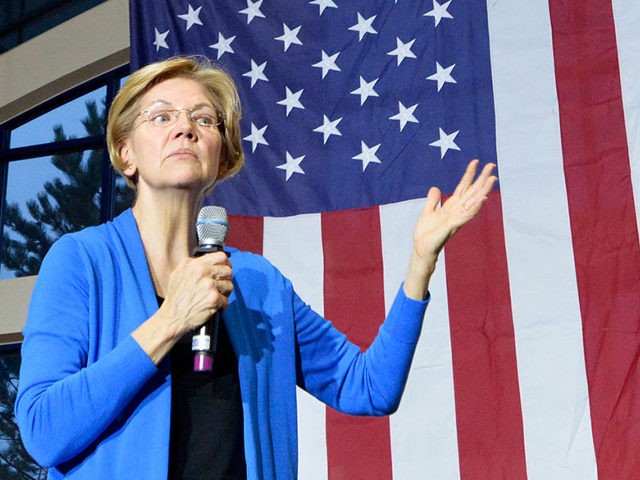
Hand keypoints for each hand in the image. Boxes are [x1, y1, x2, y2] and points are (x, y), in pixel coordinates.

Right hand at [160, 251, 232, 333]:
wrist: (172, 318)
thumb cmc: (175, 299)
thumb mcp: (178, 274)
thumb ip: (192, 263)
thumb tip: (208, 259)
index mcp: (194, 265)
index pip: (221, 256)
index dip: (226, 263)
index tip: (225, 269)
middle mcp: (202, 272)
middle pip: (228, 271)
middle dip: (226, 280)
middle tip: (220, 287)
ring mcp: (209, 285)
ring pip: (229, 286)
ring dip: (224, 294)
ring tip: (214, 298)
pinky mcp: (213, 299)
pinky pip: (226, 300)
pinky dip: (221, 306)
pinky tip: (213, 307)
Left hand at [404, 160, 496, 298]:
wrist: (421, 249)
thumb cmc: (426, 234)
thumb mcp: (427, 212)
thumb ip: (433, 200)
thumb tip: (436, 187)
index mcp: (451, 206)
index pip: (463, 187)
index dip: (469, 174)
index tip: (475, 161)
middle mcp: (457, 210)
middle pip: (472, 191)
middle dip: (482, 178)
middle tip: (492, 164)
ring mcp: (457, 218)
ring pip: (474, 201)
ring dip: (484, 189)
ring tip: (493, 178)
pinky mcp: (453, 226)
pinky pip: (467, 214)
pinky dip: (475, 206)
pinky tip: (482, 197)